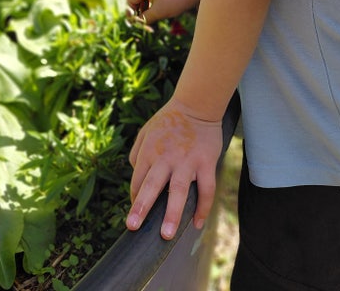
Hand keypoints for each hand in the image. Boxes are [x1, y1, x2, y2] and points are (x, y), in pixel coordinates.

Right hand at [126, 0, 189, 23]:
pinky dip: (150, 0)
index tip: (138, 20)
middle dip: (137, 8)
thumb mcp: (158, 12)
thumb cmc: (175, 0)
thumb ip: (145, 18)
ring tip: (151, 15)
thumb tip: (136, 23)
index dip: (132, 11)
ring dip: (144, 5)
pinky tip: (157, 9)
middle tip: (144, 18)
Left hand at [126, 98, 221, 239]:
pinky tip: (197, 224)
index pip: (138, 181)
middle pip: (152, 185)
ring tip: (167, 235)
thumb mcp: (145, 132)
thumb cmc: (169, 121)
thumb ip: (137, 154)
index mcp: (149, 151)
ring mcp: (187, 161)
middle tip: (133, 227)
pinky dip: (203, 208)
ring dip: (172, 213)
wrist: (196, 104)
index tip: (136, 217)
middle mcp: (165, 157)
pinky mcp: (205, 162)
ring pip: (178, 190)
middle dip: (142, 208)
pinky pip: (206, 189)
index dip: (136, 200)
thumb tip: (136, 182)